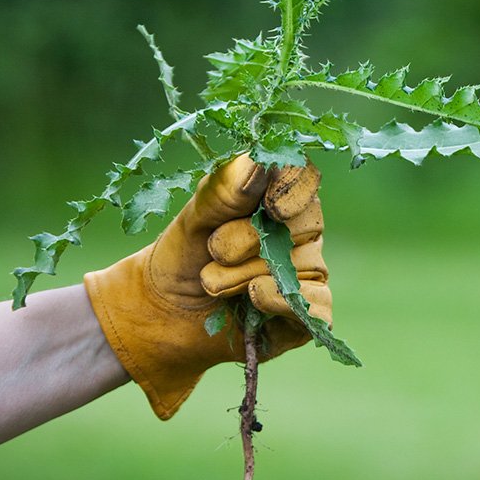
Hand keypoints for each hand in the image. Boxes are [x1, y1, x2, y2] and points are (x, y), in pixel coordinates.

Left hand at [83, 157, 329, 418]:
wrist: (163, 315)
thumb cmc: (181, 257)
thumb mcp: (192, 220)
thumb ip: (223, 192)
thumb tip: (259, 163)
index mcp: (276, 197)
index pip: (304, 178)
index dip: (294, 188)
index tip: (271, 205)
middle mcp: (299, 233)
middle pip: (303, 224)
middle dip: (251, 239)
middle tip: (213, 251)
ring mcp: (305, 274)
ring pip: (303, 267)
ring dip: (247, 275)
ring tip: (210, 283)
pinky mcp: (306, 316)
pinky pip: (316, 307)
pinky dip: (281, 301)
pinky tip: (253, 298)